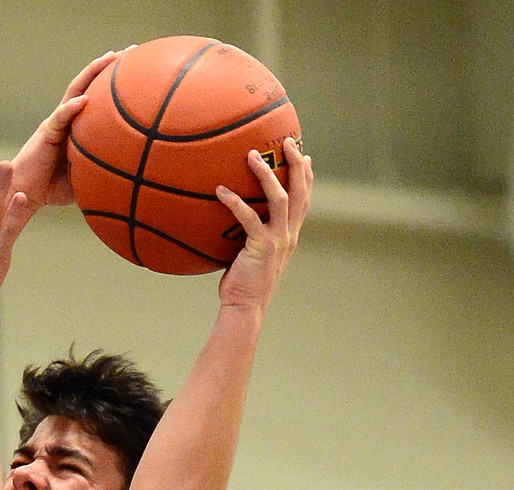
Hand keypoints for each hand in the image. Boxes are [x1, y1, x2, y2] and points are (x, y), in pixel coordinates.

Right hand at [3, 52, 122, 212]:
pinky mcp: (46, 132)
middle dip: (109, 65)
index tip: (139, 68)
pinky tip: (84, 100)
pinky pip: (59, 117)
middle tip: (133, 50)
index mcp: (78, 126)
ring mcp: (57, 122)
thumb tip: (130, 173)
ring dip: (92, 72)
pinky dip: (71, 108)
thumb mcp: (85, 176)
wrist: (26, 194)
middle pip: (90, 83)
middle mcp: (68, 118)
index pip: (99, 96)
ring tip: (110, 58)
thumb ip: (102, 167)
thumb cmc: (53, 188)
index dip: (115, 82)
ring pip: (75, 91)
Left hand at [216, 136, 311, 314]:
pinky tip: (220, 191)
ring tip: (252, 155)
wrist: (245, 309)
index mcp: (290, 237)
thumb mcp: (253, 256)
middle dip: (296, 164)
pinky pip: (249, 218)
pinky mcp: (261, 247)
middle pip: (300, 192)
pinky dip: (235, 202)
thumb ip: (250, 236)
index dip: (307, 177)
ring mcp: (277, 241)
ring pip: (280, 198)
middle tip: (287, 141)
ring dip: (267, 174)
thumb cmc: (243, 286)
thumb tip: (230, 221)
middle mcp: (289, 235)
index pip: (305, 201)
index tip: (305, 155)